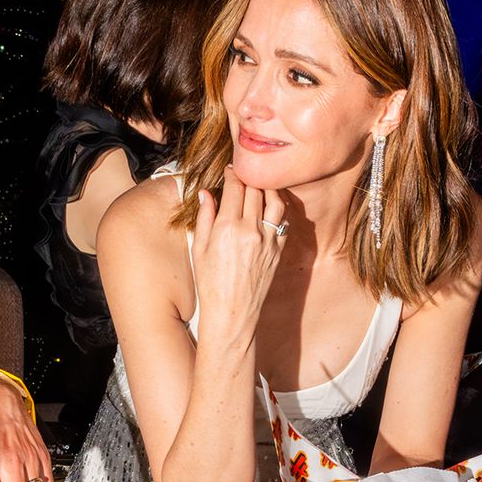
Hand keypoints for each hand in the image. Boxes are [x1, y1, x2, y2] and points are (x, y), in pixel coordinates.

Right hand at [191, 166, 287, 348]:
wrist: (232, 312)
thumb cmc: (210, 283)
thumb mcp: (200, 248)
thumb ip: (205, 217)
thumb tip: (207, 193)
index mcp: (228, 228)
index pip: (236, 188)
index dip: (233, 174)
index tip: (231, 170)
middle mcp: (251, 230)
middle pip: (256, 190)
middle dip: (250, 178)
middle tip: (245, 173)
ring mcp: (268, 240)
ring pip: (275, 201)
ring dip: (268, 189)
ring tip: (260, 186)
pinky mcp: (278, 250)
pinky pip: (281, 220)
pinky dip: (276, 209)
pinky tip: (269, 207)